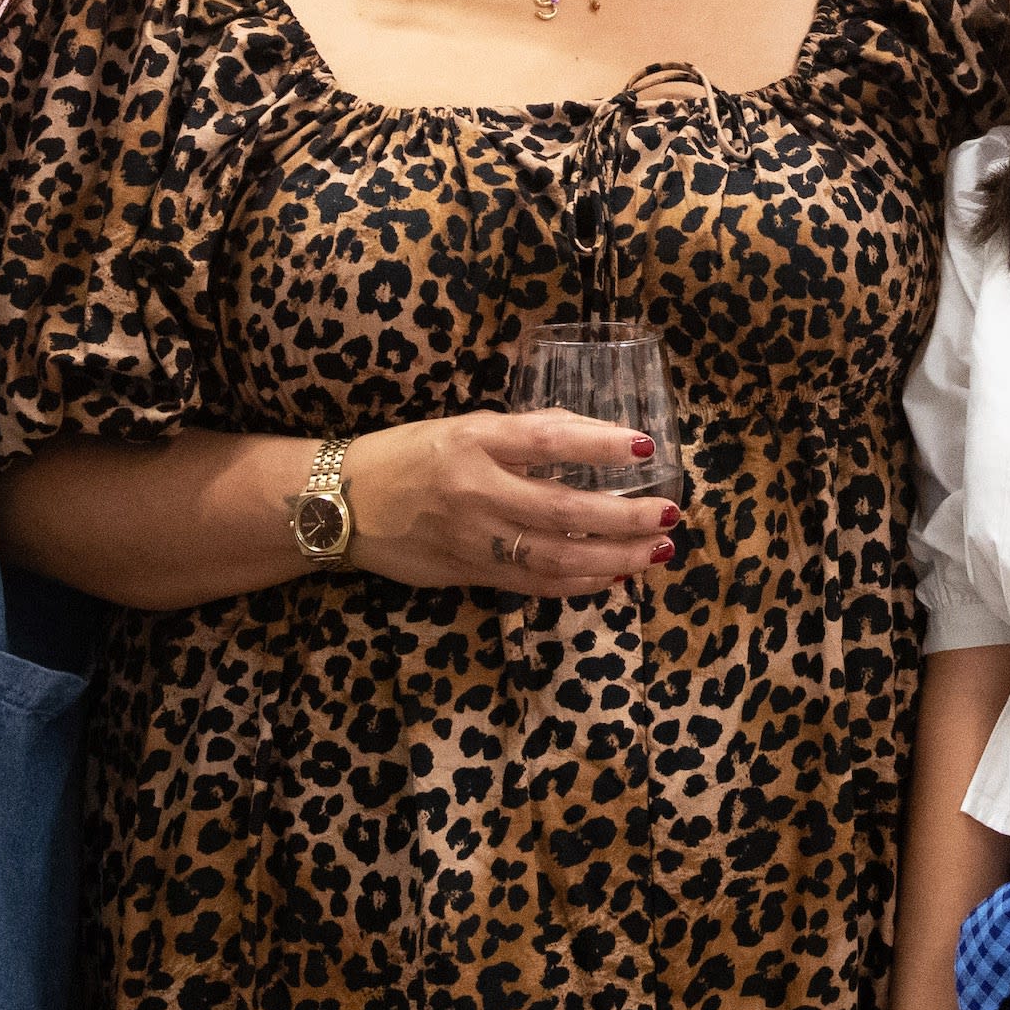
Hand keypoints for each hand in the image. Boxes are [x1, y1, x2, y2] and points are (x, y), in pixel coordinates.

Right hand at [336, 410, 679, 597]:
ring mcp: (472, 538)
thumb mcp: (460, 425)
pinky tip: (612, 578)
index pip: (548, 439)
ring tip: (657, 552)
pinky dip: (577, 583)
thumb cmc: (405, 455)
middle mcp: (475, 489)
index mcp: (473, 440)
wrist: (339, 505)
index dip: (600, 444)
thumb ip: (521, 433)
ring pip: (554, 556)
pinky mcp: (469, 573)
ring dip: (613, 557)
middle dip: (624, 517)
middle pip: (563, 509)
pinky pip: (533, 583)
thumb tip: (587, 433)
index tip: (646, 447)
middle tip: (670, 514)